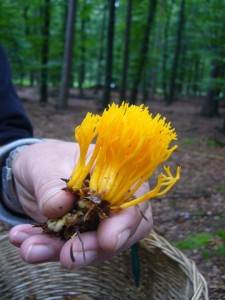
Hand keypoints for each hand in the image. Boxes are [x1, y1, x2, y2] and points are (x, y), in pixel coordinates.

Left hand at [8, 141, 152, 268]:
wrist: (30, 173)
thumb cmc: (45, 159)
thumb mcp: (43, 164)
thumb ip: (50, 183)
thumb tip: (59, 206)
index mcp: (114, 173)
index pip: (133, 198)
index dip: (126, 222)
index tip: (108, 241)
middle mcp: (113, 199)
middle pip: (122, 230)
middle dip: (96, 248)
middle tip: (68, 257)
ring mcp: (98, 219)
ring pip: (97, 246)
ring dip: (67, 254)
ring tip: (32, 249)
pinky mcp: (81, 234)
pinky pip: (72, 250)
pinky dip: (50, 252)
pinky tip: (28, 245)